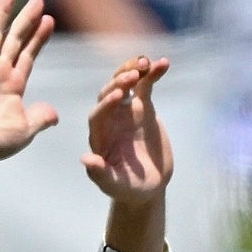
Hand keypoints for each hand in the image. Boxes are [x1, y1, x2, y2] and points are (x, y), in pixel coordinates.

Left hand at [83, 54, 172, 251]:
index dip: (107, 105)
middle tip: (133, 75)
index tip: (121, 96)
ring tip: (146, 62)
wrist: (149, 185)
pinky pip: (145, 86)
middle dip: (119, 83)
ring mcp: (126, 111)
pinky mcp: (143, 107)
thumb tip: (86, 159)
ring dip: (133, 71)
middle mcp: (109, 119)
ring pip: (125, 84)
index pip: (98, 115)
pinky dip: (153, 74)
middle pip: (109, 94)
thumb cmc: (128, 189)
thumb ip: (101, 174)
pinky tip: (164, 63)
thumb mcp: (115, 185)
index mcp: (99, 136)